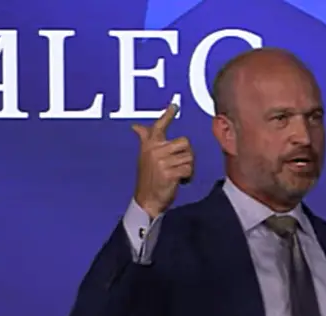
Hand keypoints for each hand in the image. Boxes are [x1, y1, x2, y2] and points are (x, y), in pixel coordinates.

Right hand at [131, 103, 193, 217]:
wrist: (147, 200)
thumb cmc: (149, 178)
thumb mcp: (145, 157)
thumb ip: (145, 140)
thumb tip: (136, 126)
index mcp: (149, 145)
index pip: (159, 126)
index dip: (167, 115)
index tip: (174, 105)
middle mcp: (154, 151)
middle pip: (185, 142)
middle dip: (187, 155)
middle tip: (178, 165)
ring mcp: (161, 162)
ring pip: (189, 157)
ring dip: (188, 167)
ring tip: (177, 174)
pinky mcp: (168, 173)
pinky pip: (188, 169)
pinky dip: (188, 177)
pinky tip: (180, 181)